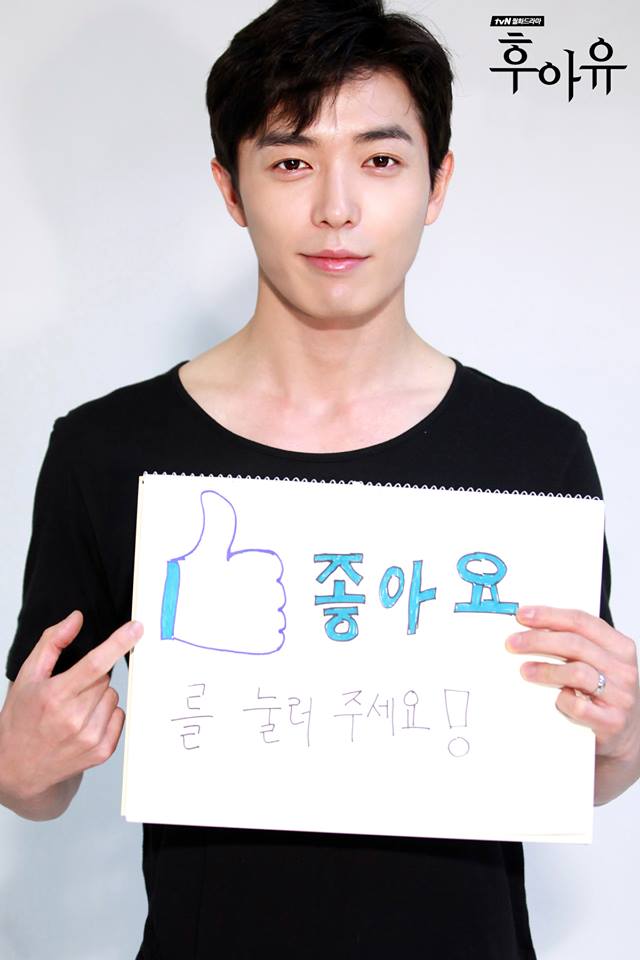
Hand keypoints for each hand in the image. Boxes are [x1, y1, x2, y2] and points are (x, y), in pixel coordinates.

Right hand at [0, 611, 142, 800]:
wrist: (19, 767)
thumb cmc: (21, 719)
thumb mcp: (28, 676)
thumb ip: (52, 642)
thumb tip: (76, 619)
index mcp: (55, 696)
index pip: (95, 664)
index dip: (119, 643)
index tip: (136, 628)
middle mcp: (74, 719)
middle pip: (106, 679)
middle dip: (93, 678)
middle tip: (71, 691)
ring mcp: (89, 737)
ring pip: (114, 696)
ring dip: (100, 697)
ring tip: (74, 710)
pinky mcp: (102, 751)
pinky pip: (120, 716)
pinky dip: (107, 715)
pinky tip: (84, 723)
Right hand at [166, 488, 285, 654]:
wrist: (177, 613)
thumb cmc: (194, 579)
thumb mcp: (209, 547)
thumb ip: (220, 522)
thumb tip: (213, 497)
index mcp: (259, 567)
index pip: (272, 568)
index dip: (254, 572)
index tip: (236, 577)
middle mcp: (267, 591)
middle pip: (275, 592)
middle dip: (257, 593)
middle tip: (233, 596)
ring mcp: (266, 616)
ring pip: (276, 614)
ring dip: (261, 615)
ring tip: (236, 613)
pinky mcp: (264, 639)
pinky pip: (275, 636)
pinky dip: (264, 635)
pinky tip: (243, 629)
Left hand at [506, 606, 639, 760]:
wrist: (623, 734)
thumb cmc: (603, 693)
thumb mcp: (595, 662)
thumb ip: (571, 643)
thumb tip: (529, 627)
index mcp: (619, 646)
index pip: (581, 621)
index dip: (549, 616)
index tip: (523, 616)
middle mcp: (622, 669)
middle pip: (575, 644)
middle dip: (539, 640)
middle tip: (514, 643)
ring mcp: (620, 696)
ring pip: (577, 673)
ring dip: (545, 670)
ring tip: (525, 670)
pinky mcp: (611, 722)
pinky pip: (580, 707)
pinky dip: (563, 701)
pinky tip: (554, 699)